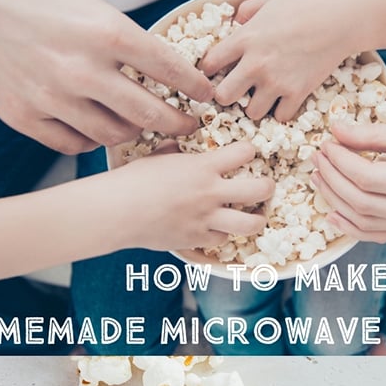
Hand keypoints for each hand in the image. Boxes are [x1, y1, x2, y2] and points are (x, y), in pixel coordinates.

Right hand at [0, 0, 213, 153]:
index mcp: (105, 31)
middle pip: (149, 113)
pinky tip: (97, 128)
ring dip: (136, 134)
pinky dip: (91, 140)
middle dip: (178, 121)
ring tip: (144, 127)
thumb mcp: (86, 3)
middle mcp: (82, 69)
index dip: (196, 87)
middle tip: (189, 124)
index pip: (170, 69)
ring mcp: (51, 98)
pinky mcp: (23, 117)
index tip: (208, 95)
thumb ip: (120, 39)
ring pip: (113, 135)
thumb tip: (158, 69)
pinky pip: (73, 144)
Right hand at [111, 141, 273, 250]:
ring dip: (256, 219)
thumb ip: (174, 152)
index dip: (249, 151)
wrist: (117, 211)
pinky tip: (218, 229)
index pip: (244, 153)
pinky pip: (221, 240)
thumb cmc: (132, 180)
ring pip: (250, 223)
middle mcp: (211, 192)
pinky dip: (222, 235)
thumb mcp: (156, 157)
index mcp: (203, 167)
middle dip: (268, 187)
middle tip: (265, 186)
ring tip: (254, 215)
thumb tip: (175, 145)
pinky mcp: (196, 239)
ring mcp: (206, 218)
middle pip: (260, 190)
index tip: (247, 153)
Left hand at [200, 0, 385, 122]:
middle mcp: (255, 64)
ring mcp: (277, 81)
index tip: (219, 70)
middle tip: (238, 89)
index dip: (210, 69)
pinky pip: (280, 116)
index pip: (208, 64)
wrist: (343, 14)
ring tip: (264, 95)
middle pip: (223, 97)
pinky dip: (282, 111)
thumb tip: (236, 20)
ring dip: (255, 106)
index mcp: (244, 38)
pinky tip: (285, 99)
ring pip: (251, 113)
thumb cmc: (307, 1)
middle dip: (227, 95)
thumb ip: (247, 10)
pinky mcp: (298, 93)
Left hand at [311, 121, 385, 242]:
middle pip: (364, 203)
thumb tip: (336, 130)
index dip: (341, 162)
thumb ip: (375, 135)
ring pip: (367, 223)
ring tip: (320, 178)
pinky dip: (352, 225)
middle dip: (333, 180)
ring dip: (336, 201)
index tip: (327, 145)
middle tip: (317, 158)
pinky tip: (334, 211)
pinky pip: (378, 234)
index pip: (370, 178)